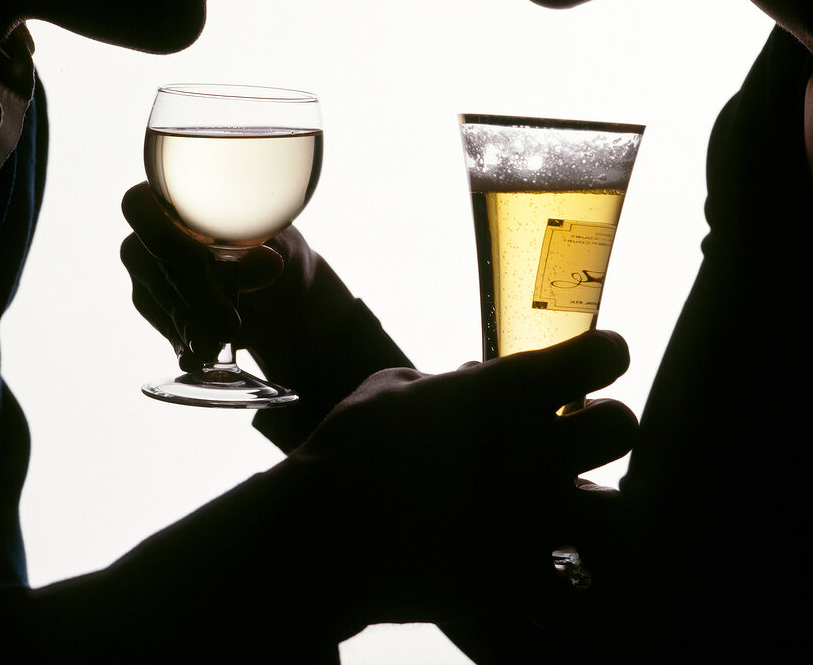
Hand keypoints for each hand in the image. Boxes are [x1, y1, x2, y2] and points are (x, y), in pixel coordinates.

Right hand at [120, 183, 355, 378]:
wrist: (281, 293)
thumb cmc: (278, 251)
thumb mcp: (282, 247)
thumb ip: (267, 249)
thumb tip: (267, 261)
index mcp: (177, 198)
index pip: (140, 207)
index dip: (162, 236)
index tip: (200, 264)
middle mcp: (152, 233)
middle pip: (146, 260)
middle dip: (188, 295)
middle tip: (228, 324)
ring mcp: (150, 273)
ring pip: (152, 298)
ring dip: (187, 324)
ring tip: (220, 344)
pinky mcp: (158, 309)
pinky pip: (162, 326)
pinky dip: (183, 344)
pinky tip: (201, 358)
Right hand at [285, 330, 636, 629]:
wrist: (322, 535)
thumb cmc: (350, 446)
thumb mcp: (393, 388)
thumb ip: (446, 382)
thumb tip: (473, 380)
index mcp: (506, 392)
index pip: (601, 356)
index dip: (601, 356)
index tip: (590, 363)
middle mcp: (533, 449)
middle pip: (623, 428)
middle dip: (607, 428)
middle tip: (580, 437)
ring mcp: (532, 518)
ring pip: (619, 513)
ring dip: (601, 507)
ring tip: (576, 508)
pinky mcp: (518, 579)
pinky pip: (576, 590)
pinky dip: (570, 584)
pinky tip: (548, 571)